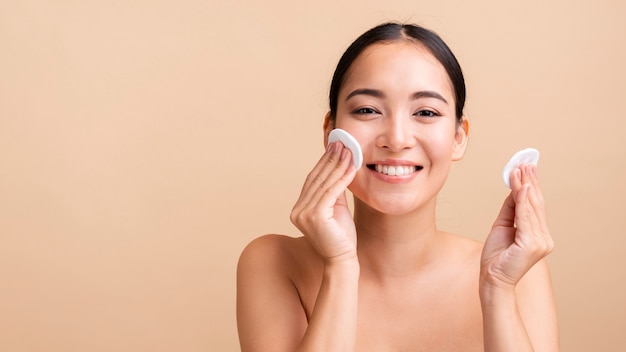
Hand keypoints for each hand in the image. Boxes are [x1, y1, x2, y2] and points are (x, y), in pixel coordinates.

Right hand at [290, 142, 357, 262]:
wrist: (342, 260)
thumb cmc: (341, 237)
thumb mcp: (335, 209)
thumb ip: (333, 191)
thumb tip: (338, 168)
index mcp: (299, 209)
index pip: (312, 180)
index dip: (323, 162)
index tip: (334, 147)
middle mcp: (298, 210)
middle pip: (317, 178)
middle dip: (330, 159)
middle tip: (341, 142)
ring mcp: (304, 214)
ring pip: (325, 183)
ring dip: (338, 164)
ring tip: (348, 150)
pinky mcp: (315, 216)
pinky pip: (332, 192)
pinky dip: (343, 178)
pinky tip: (351, 167)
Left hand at [480, 164, 553, 288]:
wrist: (492, 279)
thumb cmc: (496, 257)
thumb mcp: (503, 226)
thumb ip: (511, 209)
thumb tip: (515, 189)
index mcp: (539, 235)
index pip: (536, 206)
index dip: (532, 186)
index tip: (528, 168)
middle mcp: (544, 238)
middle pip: (536, 204)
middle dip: (530, 182)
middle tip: (526, 163)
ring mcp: (540, 242)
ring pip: (531, 208)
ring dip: (524, 186)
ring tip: (520, 169)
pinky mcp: (531, 244)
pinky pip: (525, 217)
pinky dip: (523, 200)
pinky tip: (521, 187)